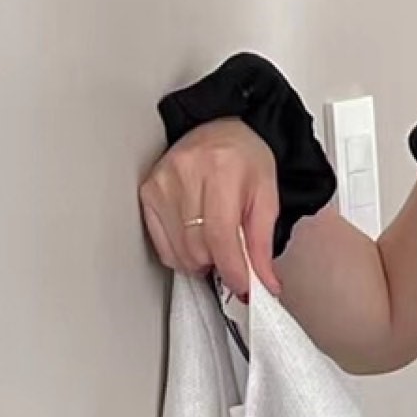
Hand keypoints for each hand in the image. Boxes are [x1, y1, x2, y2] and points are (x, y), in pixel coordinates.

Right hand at [139, 117, 280, 299]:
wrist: (222, 130)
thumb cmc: (246, 160)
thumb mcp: (267, 199)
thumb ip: (263, 245)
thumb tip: (265, 284)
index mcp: (220, 171)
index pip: (220, 237)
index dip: (232, 271)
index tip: (243, 287)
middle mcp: (186, 173)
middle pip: (197, 248)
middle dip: (219, 265)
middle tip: (233, 259)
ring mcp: (162, 182)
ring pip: (179, 251)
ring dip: (200, 261)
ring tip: (215, 245)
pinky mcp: (149, 191)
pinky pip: (162, 244)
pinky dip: (181, 253)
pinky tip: (194, 240)